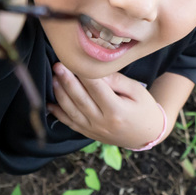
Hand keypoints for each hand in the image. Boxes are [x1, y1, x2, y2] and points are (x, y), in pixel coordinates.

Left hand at [48, 63, 166, 149]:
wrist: (146, 135)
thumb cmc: (143, 108)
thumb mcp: (136, 91)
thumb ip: (117, 80)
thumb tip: (95, 71)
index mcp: (117, 111)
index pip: (97, 88)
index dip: (84, 73)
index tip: (75, 59)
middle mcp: (102, 122)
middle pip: (81, 99)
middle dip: (67, 81)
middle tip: (58, 66)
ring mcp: (94, 130)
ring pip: (72, 111)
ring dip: (60, 94)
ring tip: (53, 78)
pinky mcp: (88, 134)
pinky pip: (70, 123)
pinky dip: (58, 114)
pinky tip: (49, 102)